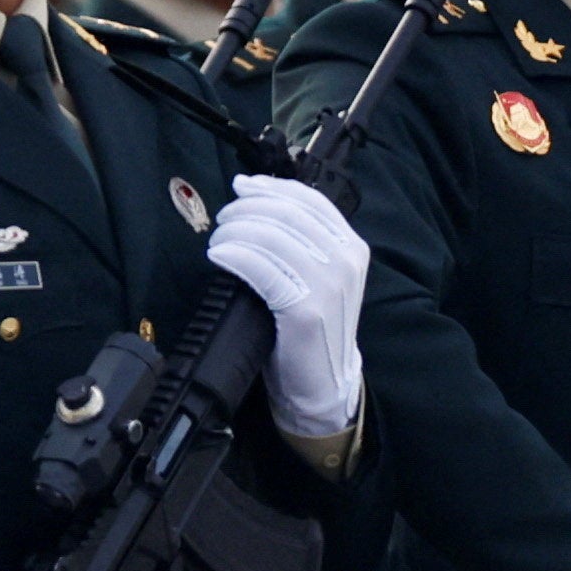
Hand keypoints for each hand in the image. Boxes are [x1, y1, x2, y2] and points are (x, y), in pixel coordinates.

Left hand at [205, 175, 367, 437]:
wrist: (322, 384)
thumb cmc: (312, 329)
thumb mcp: (320, 277)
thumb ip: (304, 243)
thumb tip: (260, 201)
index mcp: (352, 246)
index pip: (310, 200)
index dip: (272, 187)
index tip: (245, 186)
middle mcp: (345, 260)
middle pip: (287, 213)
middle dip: (248, 207)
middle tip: (224, 216)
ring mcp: (328, 284)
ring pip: (271, 237)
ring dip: (236, 231)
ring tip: (218, 239)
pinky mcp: (306, 308)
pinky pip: (261, 268)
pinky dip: (234, 255)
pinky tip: (219, 255)